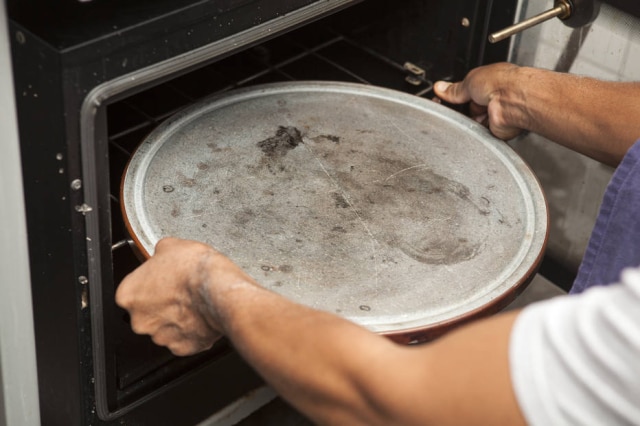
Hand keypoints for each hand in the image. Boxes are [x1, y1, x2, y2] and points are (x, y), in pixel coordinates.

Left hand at [115, 237, 252, 355]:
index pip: (133, 290)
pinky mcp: (182, 348)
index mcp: (129, 295)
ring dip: (176, 319)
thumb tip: (162, 255)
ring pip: (165, 328)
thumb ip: (159, 255)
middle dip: (161, 305)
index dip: (150, 284)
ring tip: (193, 303)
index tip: (162, 280)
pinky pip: (184, 340)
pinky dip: (192, 331)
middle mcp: (140, 320)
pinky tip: (201, 316)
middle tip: (179, 292)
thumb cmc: (195, 270)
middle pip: (147, 313)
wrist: (220, 290)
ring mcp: (161, 337)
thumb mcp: (171, 245)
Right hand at [434, 63, 524, 140]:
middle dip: (462, 108)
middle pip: (469, 108)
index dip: (456, 95)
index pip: (468, 91)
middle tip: (458, 105)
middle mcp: (495, 97)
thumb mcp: (469, 81)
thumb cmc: (501, 83)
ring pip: (473, 121)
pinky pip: (480, 133)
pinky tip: (478, 123)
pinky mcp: (496, 129)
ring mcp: (496, 114)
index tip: (445, 97)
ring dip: (470, 119)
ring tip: (472, 113)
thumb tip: (441, 88)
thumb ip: (454, 89)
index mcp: (490, 82)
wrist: (513, 100)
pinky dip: (476, 130)